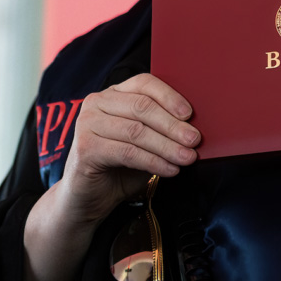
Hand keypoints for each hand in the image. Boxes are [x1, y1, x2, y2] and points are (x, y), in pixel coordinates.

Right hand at [54, 72, 199, 224]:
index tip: (190, 114)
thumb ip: (161, 130)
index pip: (144, 83)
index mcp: (113, 94)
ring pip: (136, 131)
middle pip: (141, 107)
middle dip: (172, 125)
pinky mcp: (86, 148)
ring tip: (187, 158)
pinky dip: (153, 161)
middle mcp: (96, 103)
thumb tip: (193, 129)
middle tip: (194, 140)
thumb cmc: (120, 167)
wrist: (89, 197)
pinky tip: (169, 169)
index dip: (169, 96)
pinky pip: (127, 152)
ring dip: (166, 146)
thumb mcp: (144, 142)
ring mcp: (87, 124)